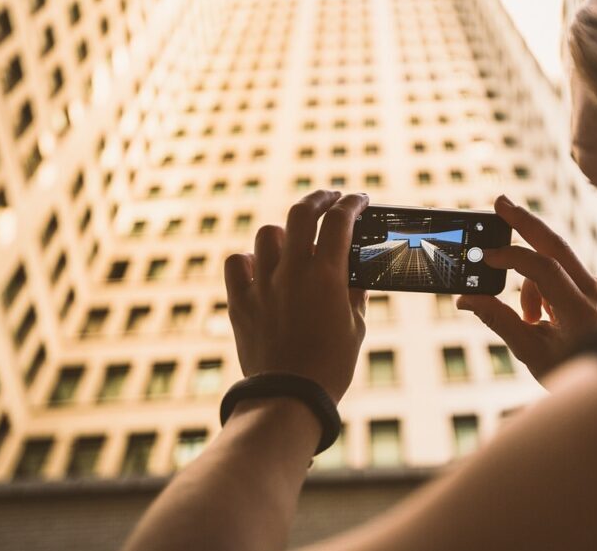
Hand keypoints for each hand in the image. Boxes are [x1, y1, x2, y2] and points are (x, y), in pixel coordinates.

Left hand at [223, 190, 369, 401]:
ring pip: (268, 234)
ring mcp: (262, 284)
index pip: (340, 220)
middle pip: (302, 213)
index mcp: (327, 276)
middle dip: (319, 198)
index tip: (359, 200)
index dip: (351, 204)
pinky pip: (237, 263)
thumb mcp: (356, 327)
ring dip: (285, 232)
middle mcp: (292, 272)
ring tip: (295, 241)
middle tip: (329, 199)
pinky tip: (260, 267)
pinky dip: (249, 259)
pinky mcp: (240, 301)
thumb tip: (354, 271)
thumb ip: (354, 292)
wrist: (289, 398)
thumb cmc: (330, 366)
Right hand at [457, 195, 596, 385]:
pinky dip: (540, 283)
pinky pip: (560, 270)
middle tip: (499, 203)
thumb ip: (498, 320)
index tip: (485, 258)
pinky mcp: (593, 289)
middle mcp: (594, 294)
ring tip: (529, 319)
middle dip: (525, 222)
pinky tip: (540, 316)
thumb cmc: (568, 372)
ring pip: (557, 257)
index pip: (544, 269)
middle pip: (557, 244)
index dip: (512, 258)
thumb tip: (466, 298)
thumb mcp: (530, 352)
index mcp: (581, 312)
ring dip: (530, 276)